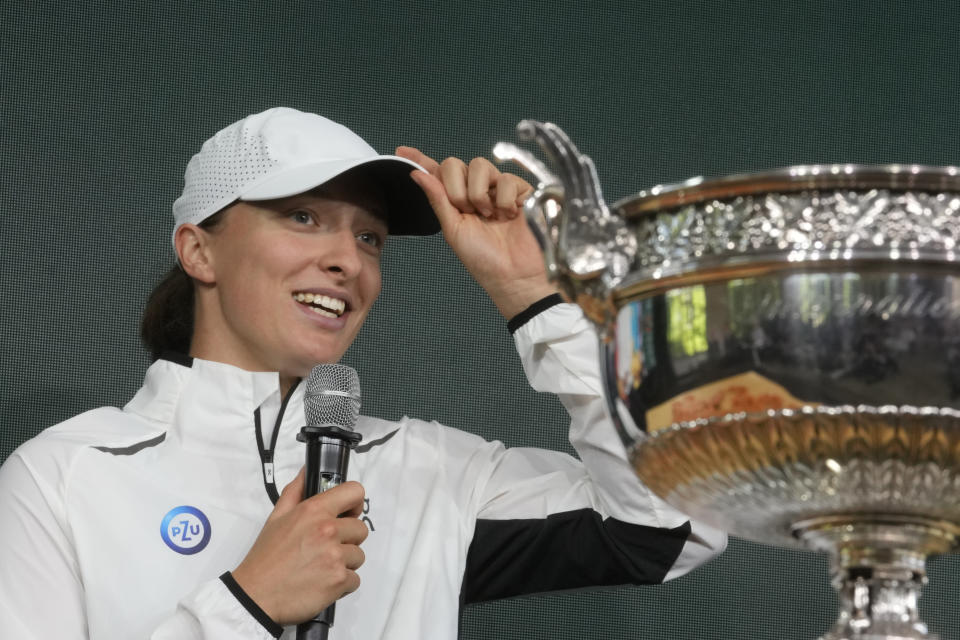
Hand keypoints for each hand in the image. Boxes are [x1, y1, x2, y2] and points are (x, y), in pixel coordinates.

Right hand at [231, 468, 367, 625]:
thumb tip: (306, 471)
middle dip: (347, 539)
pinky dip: (341, 584)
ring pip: (358, 556)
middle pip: (361, 529)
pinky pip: (354, 579)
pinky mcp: (338, 581)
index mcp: (314, 511)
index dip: (354, 503)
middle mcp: (328, 530)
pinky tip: (322, 583)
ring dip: (344, 563)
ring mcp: (335, 556)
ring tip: (320, 568)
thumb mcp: (276, 517)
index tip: (347, 514)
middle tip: (325, 549)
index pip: (355, 491)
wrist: (256, 595)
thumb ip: (295, 491)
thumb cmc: (266, 557)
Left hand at [397, 146, 557, 319]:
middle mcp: (475, 190)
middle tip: (468, 212)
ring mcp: (497, 188)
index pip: (437, 174)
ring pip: (480, 165)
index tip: (401, 150)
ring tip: (490, 215)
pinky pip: (507, 178)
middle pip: (455, 164)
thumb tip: (417, 174)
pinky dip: (505, 200)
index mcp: (456, 201)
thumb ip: (437, 199)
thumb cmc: (484, 259)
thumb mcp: (452, 229)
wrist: (513, 274)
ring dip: (480, 194)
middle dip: (456, 189)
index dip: (420, 160)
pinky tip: (509, 215)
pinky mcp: (520, 190)